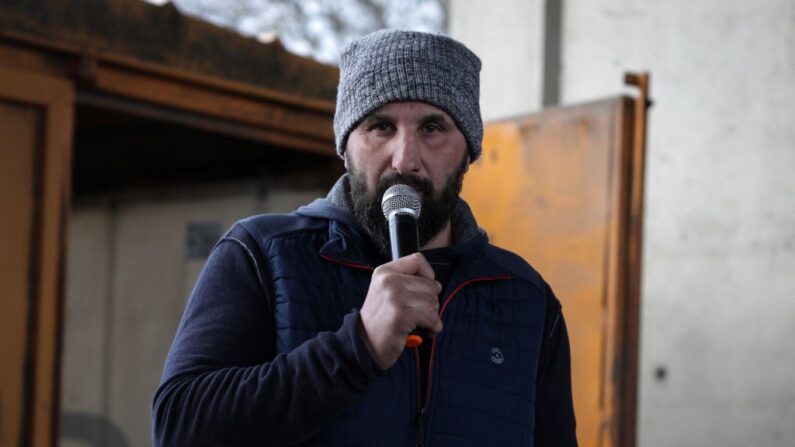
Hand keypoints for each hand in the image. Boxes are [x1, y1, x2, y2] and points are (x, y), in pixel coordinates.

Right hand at [358, 253, 442, 369]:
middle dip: (430, 303)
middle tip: (415, 314)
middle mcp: (389, 280)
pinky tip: (421, 332)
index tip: (422, 290)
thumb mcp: (386, 291)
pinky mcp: (402, 314)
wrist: (364, 344)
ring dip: (431, 318)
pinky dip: (433, 328)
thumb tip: (435, 283)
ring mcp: (395, 297)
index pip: (418, 260)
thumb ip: (406, 281)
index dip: (428, 276)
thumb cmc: (380, 321)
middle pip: (431, 284)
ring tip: (415, 323)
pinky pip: (432, 318)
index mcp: (385, 272)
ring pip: (433, 302)